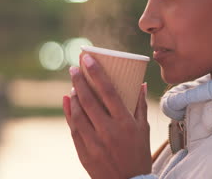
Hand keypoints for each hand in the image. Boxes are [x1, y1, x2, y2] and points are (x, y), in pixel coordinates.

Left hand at [62, 54, 151, 178]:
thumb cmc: (139, 154)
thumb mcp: (143, 129)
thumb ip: (140, 105)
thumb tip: (140, 84)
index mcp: (124, 123)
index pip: (108, 92)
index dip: (97, 73)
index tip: (87, 59)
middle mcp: (108, 130)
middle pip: (89, 100)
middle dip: (79, 81)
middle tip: (74, 68)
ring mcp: (94, 142)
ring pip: (78, 114)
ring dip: (73, 97)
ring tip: (73, 86)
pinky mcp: (84, 152)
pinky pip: (73, 128)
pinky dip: (69, 113)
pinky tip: (68, 102)